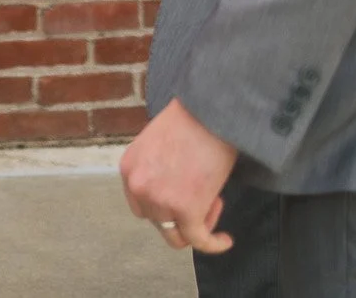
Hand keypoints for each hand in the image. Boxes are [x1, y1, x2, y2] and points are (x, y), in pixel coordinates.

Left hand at [120, 99, 237, 253]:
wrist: (211, 111)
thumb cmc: (192, 120)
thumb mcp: (157, 143)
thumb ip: (155, 168)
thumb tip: (171, 187)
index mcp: (129, 168)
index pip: (140, 204)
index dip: (163, 206)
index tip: (183, 196)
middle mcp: (138, 187)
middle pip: (157, 221)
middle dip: (180, 214)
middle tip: (203, 195)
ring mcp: (160, 201)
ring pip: (177, 235)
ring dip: (198, 223)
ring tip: (215, 201)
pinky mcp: (186, 211)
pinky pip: (199, 240)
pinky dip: (214, 244)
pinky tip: (226, 240)